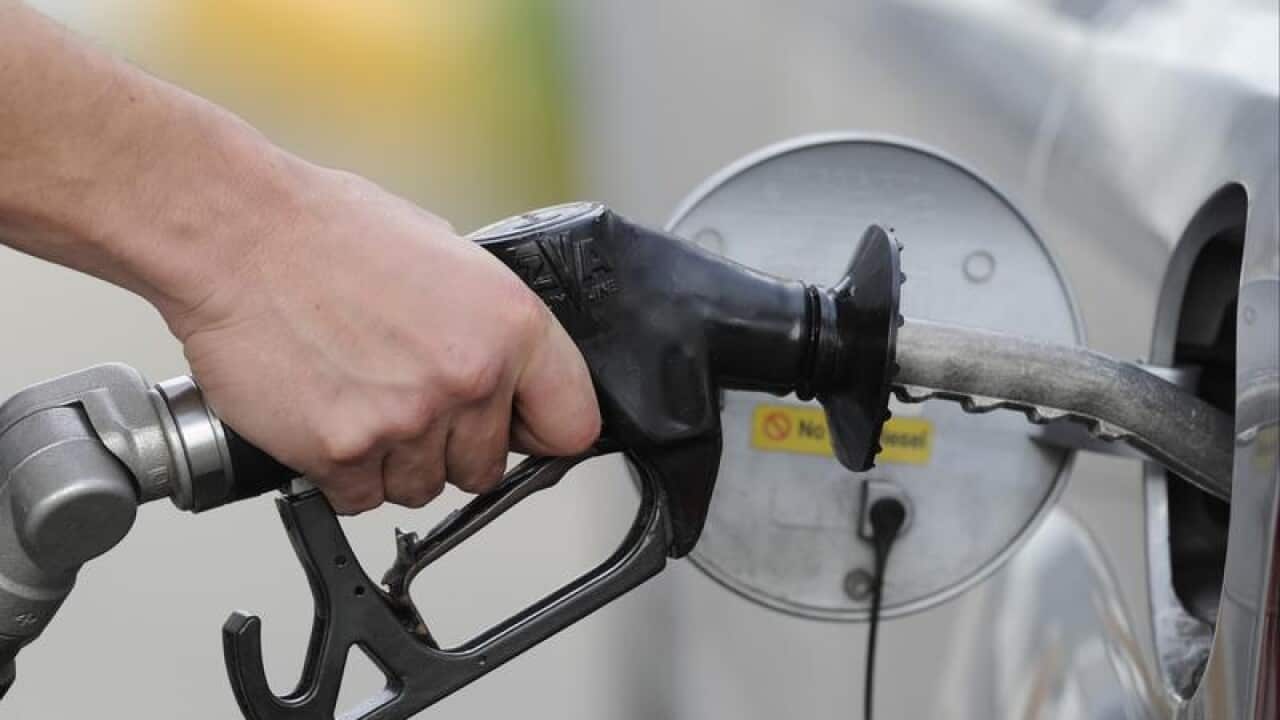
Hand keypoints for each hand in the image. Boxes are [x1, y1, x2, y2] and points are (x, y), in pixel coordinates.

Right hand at [163, 158, 599, 513]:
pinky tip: (325, 413)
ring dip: (393, 460)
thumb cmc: (329, 233)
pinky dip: (342, 472)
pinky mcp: (344, 452)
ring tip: (358, 394)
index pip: (572, 424)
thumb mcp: (447, 257)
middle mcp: (469, 379)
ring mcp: (408, 420)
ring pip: (422, 488)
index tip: (521, 432)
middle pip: (486, 469)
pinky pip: (361, 497)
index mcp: (511, 326)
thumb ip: (489, 328)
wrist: (237, 234)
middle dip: (450, 446)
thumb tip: (511, 379)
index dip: (541, 432)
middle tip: (407, 398)